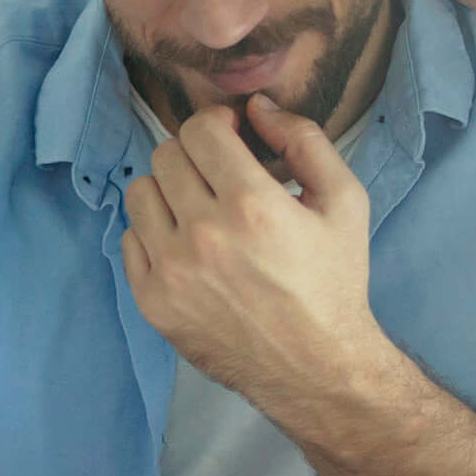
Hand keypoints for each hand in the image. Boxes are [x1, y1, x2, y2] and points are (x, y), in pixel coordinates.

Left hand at [121, 95, 380, 404]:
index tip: (233, 141)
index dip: (218, 126)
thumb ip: (305, 140)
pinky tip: (188, 248)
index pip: (200, 130)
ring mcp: (171, 272)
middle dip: (196, 157)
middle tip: (221, 179)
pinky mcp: (153, 303)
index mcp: (251, 204)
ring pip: (141, 193)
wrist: (317, 367)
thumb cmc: (334, 281)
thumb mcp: (345, 202)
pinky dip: (155, 235)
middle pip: (167, 156)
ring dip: (170, 192)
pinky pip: (129, 240)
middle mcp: (204, 235)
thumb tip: (258, 107)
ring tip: (201, 211)